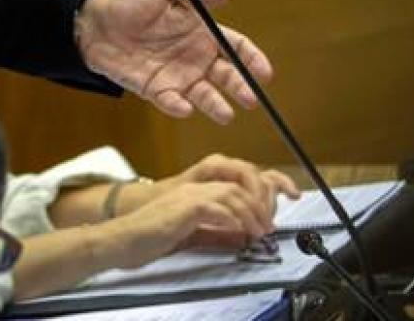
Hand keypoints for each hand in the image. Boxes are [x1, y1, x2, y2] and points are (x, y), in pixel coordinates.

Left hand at [75, 0, 273, 122]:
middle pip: (227, 76)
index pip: (236, 48)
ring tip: (225, 114)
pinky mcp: (154, 89)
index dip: (252, 60)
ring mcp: (176, 76)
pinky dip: (177, 106)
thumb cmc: (130, 0)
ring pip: (203, 95)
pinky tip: (184, 108)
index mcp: (202, 32)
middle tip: (250, 99)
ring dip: (215, 105)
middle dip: (241, 87)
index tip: (264, 73)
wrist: (93, 20)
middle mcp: (195, 58)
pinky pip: (169, 101)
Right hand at [136, 154, 299, 223]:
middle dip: (264, 200)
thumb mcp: (192, 231)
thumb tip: (242, 235)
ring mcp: (188, 193)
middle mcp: (196, 185)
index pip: (242, 175)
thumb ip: (217, 230)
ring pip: (233, 191)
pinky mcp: (182, 207)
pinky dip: (233, 219)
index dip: (270, 183)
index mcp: (199, 187)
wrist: (122, 239)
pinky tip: (238, 231)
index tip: (291, 196)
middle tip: (270, 224)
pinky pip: (216, 206)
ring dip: (252, 213)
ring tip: (258, 231)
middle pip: (242, 178)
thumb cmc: (150, 235)